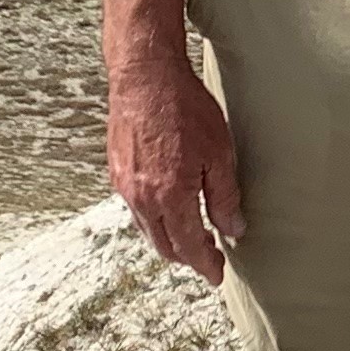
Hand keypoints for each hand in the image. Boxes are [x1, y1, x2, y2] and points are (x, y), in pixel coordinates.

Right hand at [110, 50, 242, 285]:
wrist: (145, 76)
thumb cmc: (185, 109)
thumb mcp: (218, 153)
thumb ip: (224, 197)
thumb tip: (233, 229)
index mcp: (170, 197)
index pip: (189, 247)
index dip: (205, 265)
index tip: (217, 274)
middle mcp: (142, 198)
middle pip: (164, 246)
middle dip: (188, 257)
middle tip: (209, 256)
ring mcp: (125, 186)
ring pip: (147, 229)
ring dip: (169, 239)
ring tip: (192, 235)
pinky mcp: (116, 172)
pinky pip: (135, 209)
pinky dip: (153, 219)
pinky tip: (168, 209)